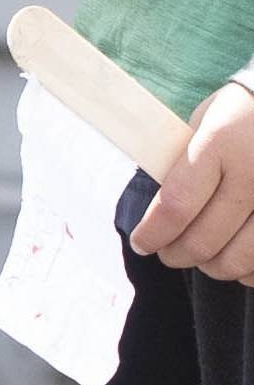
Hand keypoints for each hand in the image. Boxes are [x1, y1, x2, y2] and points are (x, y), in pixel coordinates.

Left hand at [130, 79, 253, 280]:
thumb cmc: (241, 115)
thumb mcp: (206, 123)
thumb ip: (182, 165)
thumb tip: (159, 214)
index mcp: (221, 141)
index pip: (176, 205)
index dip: (152, 234)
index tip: (141, 243)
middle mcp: (253, 171)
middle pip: (203, 241)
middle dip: (175, 254)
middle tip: (167, 252)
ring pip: (236, 261)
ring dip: (210, 266)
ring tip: (202, 255)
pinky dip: (244, 269)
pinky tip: (236, 255)